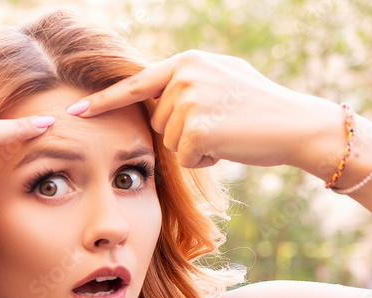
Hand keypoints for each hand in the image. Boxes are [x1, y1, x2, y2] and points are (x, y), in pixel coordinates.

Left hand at [67, 51, 336, 170]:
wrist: (297, 125)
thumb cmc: (259, 107)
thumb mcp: (221, 79)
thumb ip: (187, 81)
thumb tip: (155, 86)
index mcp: (187, 62)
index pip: (136, 84)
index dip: (104, 102)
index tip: (74, 111)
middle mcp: (185, 76)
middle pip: (156, 122)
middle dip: (181, 132)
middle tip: (219, 125)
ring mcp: (191, 101)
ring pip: (169, 142)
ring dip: (193, 147)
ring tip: (226, 133)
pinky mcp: (198, 128)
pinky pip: (185, 157)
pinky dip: (204, 161)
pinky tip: (228, 147)